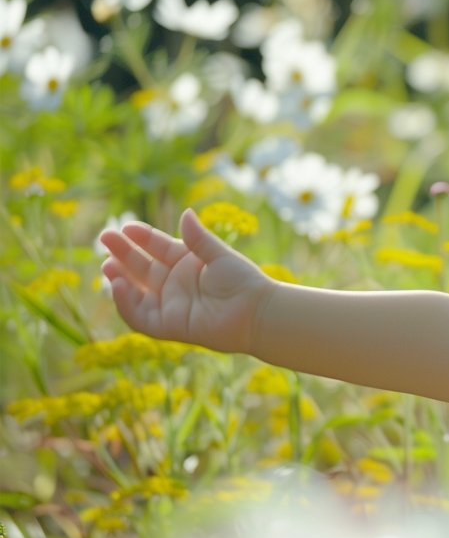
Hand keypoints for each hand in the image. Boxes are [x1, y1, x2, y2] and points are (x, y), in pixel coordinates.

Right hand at [100, 208, 272, 354]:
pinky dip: (127, 303)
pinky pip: (140, 316)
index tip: (126, 227)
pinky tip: (118, 285)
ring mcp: (170, 304)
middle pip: (141, 266)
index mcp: (187, 263)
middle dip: (122, 253)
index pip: (157, 248)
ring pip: (136, 291)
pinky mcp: (169, 325)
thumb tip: (185, 212)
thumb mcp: (218, 255)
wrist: (255, 312)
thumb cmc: (243, 281)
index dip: (141, 237)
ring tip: (108, 264)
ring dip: (119, 278)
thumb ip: (198, 238)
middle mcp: (175, 283)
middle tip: (105, 237)